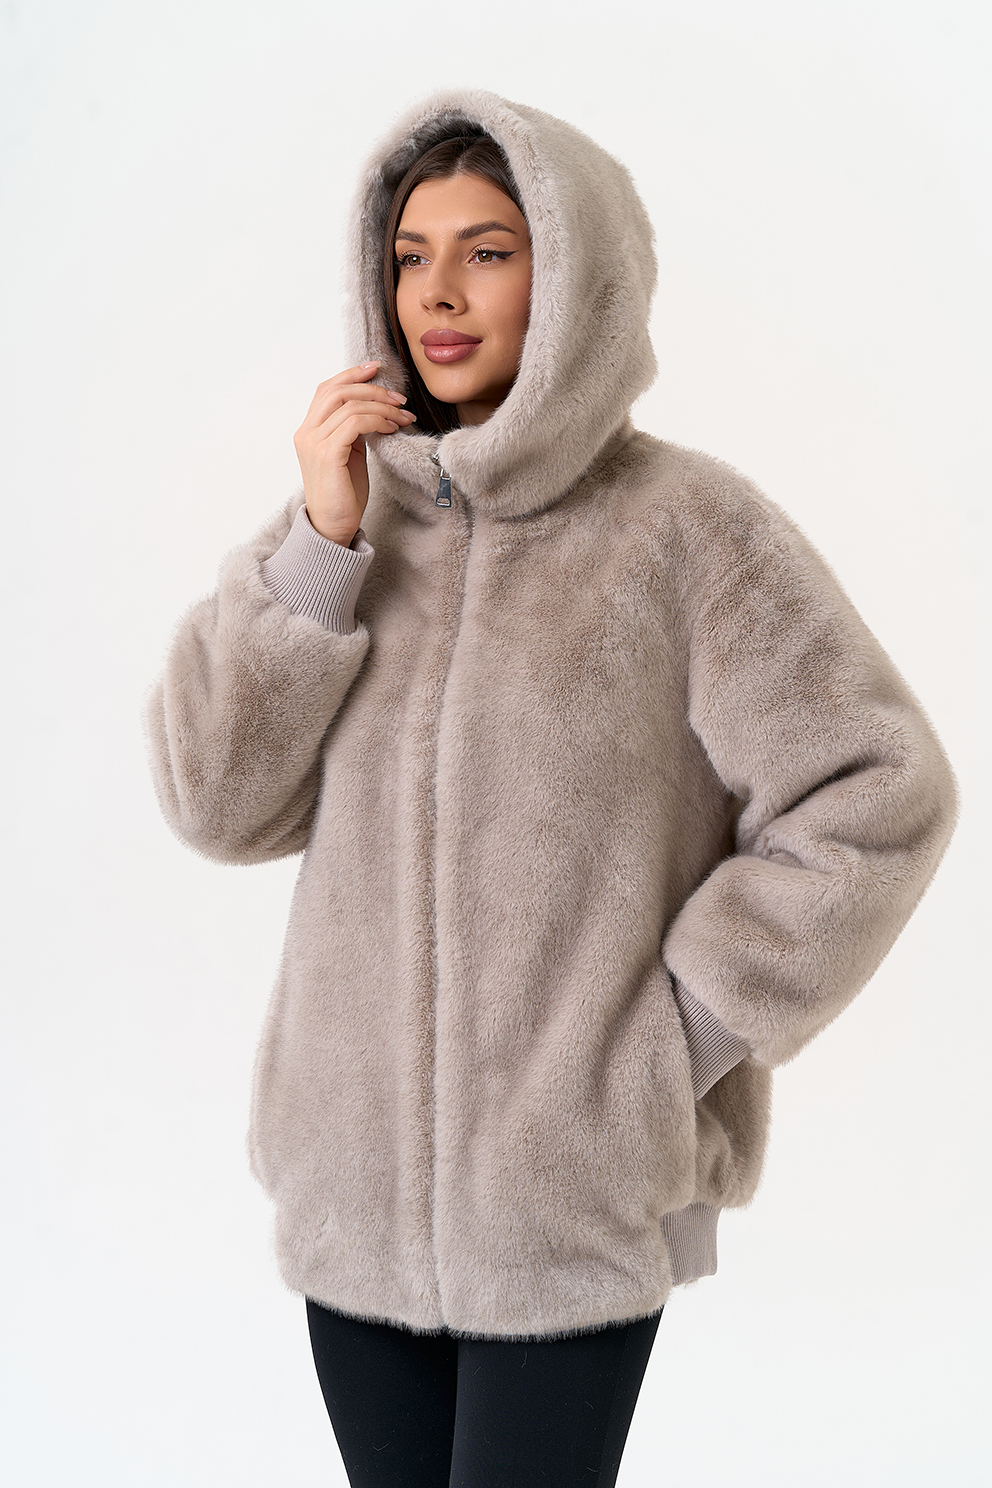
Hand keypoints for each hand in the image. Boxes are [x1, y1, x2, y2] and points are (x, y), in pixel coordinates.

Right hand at [293, 362, 415, 545]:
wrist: (332, 527)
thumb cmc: (343, 494)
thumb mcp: (349, 454)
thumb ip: (353, 430)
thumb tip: (375, 408)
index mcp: (308, 430)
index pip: (327, 389)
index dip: (352, 374)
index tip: (376, 368)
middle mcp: (306, 433)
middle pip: (337, 391)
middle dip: (372, 389)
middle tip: (399, 397)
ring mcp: (314, 443)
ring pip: (349, 405)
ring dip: (381, 406)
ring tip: (402, 416)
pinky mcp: (327, 455)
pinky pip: (355, 423)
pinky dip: (377, 420)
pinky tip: (392, 428)